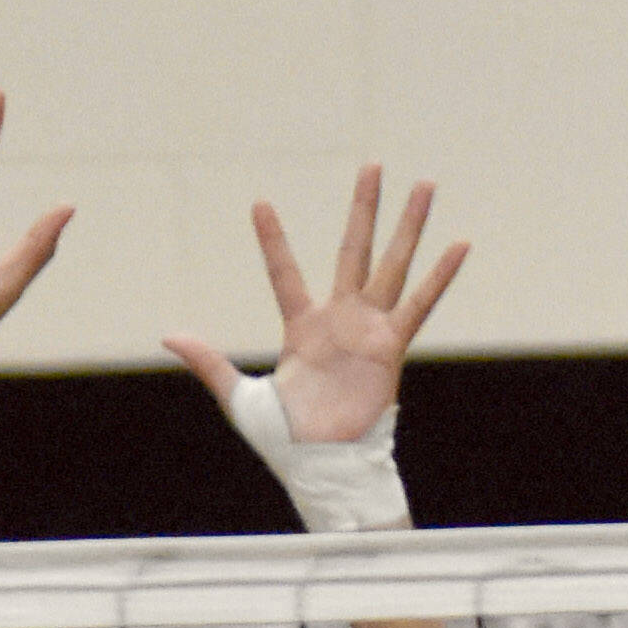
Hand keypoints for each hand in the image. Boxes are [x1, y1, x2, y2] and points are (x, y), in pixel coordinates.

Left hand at [164, 165, 467, 442]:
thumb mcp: (239, 397)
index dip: (273, 240)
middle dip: (363, 209)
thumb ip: (208, 362)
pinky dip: (440, 276)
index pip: (284, 273)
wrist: (320, 462)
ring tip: (424, 185)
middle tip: (372, 165)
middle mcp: (339, 319)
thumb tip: (168, 336)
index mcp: (301, 327)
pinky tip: (459, 244)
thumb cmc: (282, 437)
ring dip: (408, 226)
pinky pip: (419, 305)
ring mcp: (369, 328)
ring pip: (391, 265)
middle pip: (353, 251)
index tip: (260, 203)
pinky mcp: (392, 346)